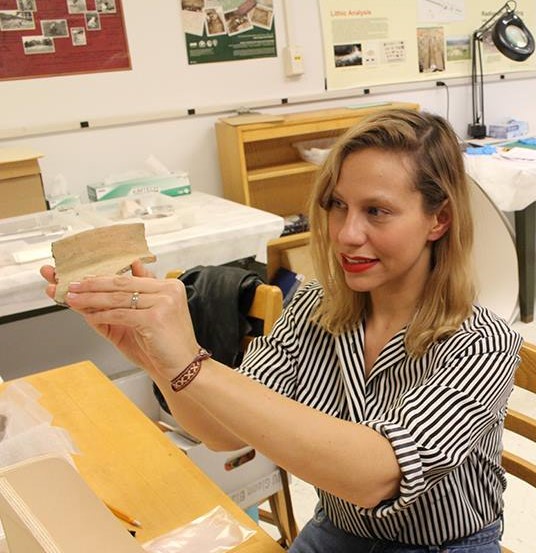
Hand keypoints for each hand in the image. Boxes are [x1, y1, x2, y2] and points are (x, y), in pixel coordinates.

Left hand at [39, 261, 181, 375]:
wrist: (182, 368)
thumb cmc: (164, 346)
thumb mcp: (145, 318)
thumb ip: (128, 300)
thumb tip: (100, 290)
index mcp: (168, 285)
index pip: (129, 278)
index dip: (103, 278)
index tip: (83, 279)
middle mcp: (169, 289)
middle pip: (123, 283)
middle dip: (93, 285)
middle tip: (72, 286)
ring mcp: (164, 302)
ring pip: (119, 298)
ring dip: (92, 299)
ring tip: (74, 299)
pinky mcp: (156, 318)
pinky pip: (121, 314)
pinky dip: (102, 315)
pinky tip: (89, 316)